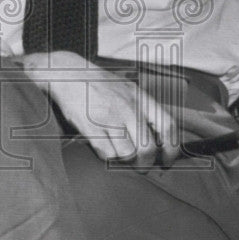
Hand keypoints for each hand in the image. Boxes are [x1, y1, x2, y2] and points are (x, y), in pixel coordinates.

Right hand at [22, 52, 180, 167]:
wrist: (67, 73)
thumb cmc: (98, 83)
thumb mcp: (127, 89)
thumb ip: (143, 109)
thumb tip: (159, 136)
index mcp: (140, 97)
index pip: (167, 125)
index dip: (171, 149)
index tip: (167, 160)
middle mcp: (127, 107)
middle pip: (148, 147)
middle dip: (146, 164)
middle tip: (141, 167)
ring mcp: (109, 117)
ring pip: (128, 154)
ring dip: (126, 162)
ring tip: (121, 156)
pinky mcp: (90, 126)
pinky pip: (107, 153)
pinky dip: (107, 156)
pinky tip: (104, 147)